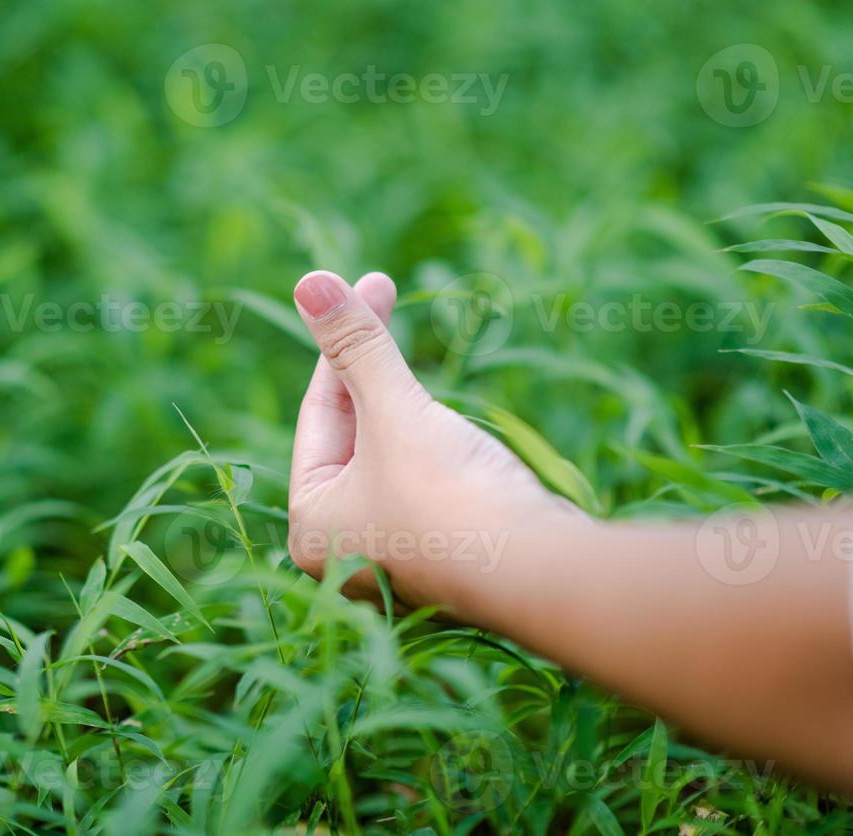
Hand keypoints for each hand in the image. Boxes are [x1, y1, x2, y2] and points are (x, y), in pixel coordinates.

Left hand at [287, 270, 581, 614]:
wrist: (542, 571)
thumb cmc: (451, 495)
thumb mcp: (394, 409)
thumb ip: (354, 345)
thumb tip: (310, 282)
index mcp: (313, 522)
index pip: (320, 412)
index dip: (343, 341)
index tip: (369, 283)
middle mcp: (346, 546)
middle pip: (353, 430)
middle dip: (372, 366)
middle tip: (383, 289)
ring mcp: (399, 551)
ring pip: (393, 452)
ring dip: (407, 403)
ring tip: (424, 367)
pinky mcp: (447, 549)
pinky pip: (427, 477)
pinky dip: (435, 439)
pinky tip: (454, 422)